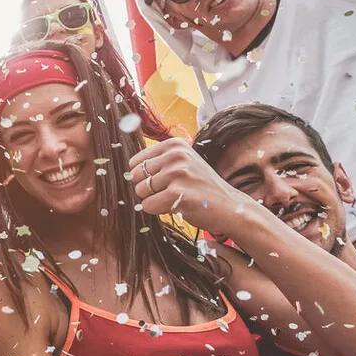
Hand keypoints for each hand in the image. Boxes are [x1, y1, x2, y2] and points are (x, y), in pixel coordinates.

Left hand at [128, 138, 250, 235]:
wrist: (230, 206)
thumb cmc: (201, 186)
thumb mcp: (183, 163)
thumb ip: (158, 161)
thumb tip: (126, 169)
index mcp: (174, 145)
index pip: (135, 162)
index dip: (145, 177)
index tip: (165, 181)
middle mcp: (176, 155)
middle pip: (135, 176)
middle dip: (147, 189)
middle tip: (171, 191)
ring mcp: (177, 173)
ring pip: (140, 191)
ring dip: (154, 200)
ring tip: (176, 198)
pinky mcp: (178, 194)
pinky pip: (148, 205)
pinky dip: (158, 210)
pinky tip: (176, 206)